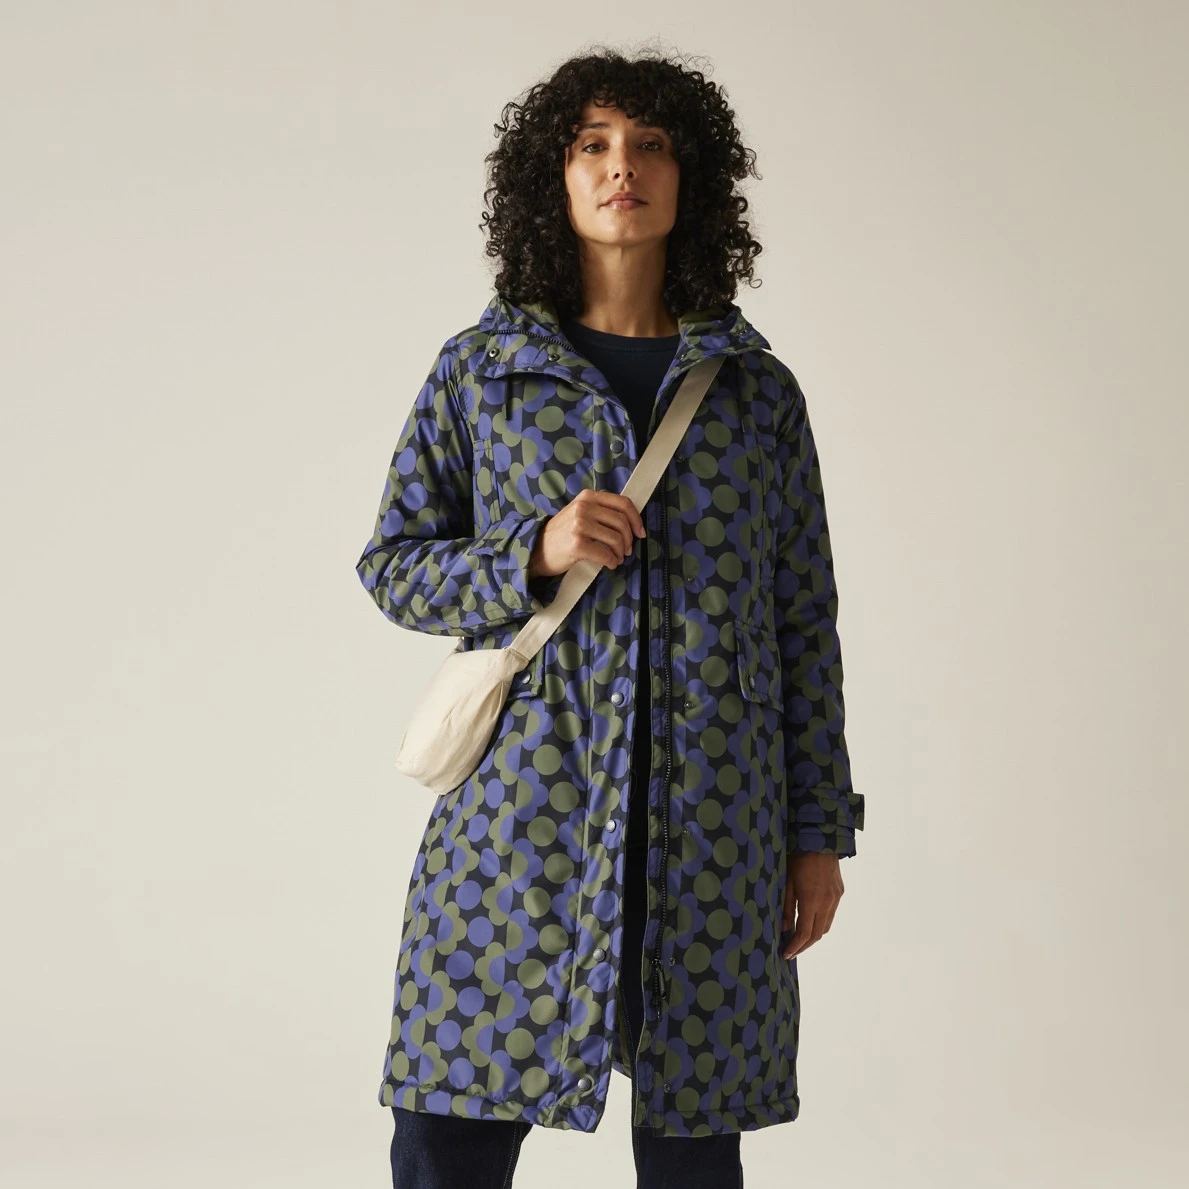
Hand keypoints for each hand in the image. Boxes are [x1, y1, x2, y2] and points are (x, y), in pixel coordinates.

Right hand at [528, 488, 646, 578]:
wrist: (536, 550)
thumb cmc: (562, 534)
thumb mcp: (579, 512)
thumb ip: (600, 511)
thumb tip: (630, 521)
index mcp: (587, 497)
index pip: (622, 503)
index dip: (636, 519)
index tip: (640, 532)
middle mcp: (583, 507)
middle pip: (621, 522)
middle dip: (629, 539)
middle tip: (627, 550)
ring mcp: (579, 525)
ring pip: (616, 538)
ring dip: (621, 552)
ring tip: (617, 558)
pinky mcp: (577, 544)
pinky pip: (606, 554)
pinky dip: (612, 561)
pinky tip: (610, 564)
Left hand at [781, 852, 844, 958]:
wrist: (820, 839)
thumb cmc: (798, 858)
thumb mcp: (787, 881)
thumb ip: (786, 907)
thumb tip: (784, 928)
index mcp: (811, 900)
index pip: (804, 933)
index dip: (795, 946)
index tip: (786, 954)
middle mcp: (827, 902)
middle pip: (817, 934)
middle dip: (804, 946)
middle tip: (792, 951)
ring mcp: (835, 898)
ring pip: (826, 926)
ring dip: (814, 936)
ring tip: (799, 939)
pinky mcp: (840, 892)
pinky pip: (831, 914)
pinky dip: (821, 922)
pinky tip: (811, 921)